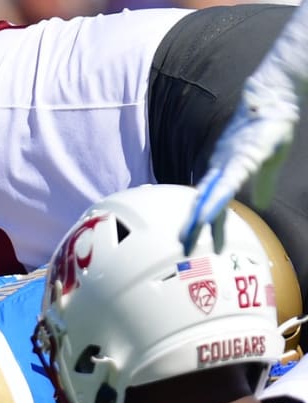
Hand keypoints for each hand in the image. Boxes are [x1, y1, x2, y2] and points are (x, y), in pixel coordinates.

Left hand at [181, 73, 299, 254]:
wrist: (274, 97)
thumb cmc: (271, 127)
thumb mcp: (268, 162)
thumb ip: (262, 184)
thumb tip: (260, 205)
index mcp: (227, 171)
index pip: (213, 203)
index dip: (206, 224)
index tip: (201, 245)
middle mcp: (221, 168)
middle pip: (203, 202)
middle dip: (194, 227)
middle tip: (183, 250)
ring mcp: (228, 162)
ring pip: (208, 195)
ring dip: (197, 217)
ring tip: (187, 237)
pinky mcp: (240, 157)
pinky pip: (225, 183)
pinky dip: (213, 200)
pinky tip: (204, 215)